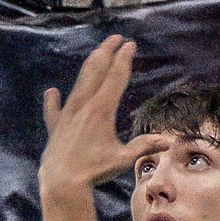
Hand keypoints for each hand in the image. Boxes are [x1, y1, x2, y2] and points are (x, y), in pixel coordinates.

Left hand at [39, 35, 171, 198]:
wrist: (62, 182)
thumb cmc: (94, 170)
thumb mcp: (123, 159)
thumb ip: (144, 146)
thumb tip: (167, 141)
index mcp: (102, 109)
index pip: (116, 76)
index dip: (124, 59)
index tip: (130, 44)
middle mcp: (83, 104)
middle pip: (96, 70)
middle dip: (107, 51)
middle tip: (115, 38)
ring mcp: (67, 113)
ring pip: (78, 82)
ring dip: (89, 65)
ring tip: (96, 54)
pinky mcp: (55, 126)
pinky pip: (54, 109)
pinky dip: (54, 100)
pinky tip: (52, 92)